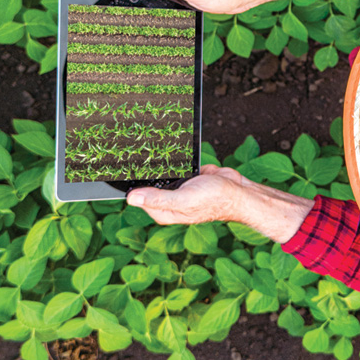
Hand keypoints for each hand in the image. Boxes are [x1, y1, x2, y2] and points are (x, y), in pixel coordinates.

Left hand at [126, 165, 314, 243]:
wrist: (239, 191)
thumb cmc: (215, 200)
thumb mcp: (183, 199)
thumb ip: (158, 199)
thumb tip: (131, 199)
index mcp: (163, 211)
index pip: (138, 198)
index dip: (129, 185)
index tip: (120, 168)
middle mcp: (169, 201)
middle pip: (148, 185)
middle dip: (142, 173)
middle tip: (130, 153)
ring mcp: (179, 188)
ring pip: (161, 174)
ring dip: (158, 164)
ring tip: (145, 148)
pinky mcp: (188, 177)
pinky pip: (175, 166)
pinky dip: (173, 159)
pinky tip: (168, 150)